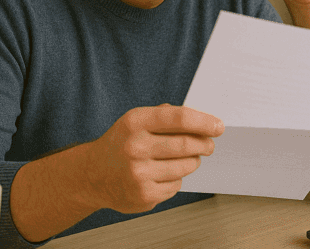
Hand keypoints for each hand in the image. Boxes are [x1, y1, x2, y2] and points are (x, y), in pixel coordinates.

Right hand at [85, 104, 223, 213]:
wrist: (92, 175)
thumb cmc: (121, 144)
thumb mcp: (136, 121)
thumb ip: (166, 116)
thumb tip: (202, 120)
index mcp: (135, 122)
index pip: (178, 118)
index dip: (203, 121)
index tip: (218, 126)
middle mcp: (135, 147)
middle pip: (187, 144)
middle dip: (205, 144)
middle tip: (208, 145)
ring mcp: (139, 173)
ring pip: (186, 166)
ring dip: (193, 162)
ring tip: (184, 159)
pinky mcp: (144, 194)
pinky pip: (177, 185)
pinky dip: (177, 178)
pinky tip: (163, 174)